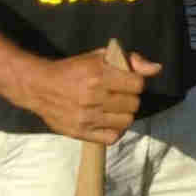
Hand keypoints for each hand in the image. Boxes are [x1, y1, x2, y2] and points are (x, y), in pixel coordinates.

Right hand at [22, 49, 162, 143]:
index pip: (138, 85)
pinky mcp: (79, 132)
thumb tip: (157, 69)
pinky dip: (114, 130)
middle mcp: (91, 97)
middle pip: (134, 104)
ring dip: (124, 114)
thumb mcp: (100, 57)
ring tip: (113, 108)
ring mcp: (85, 117)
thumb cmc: (74, 70)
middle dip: (130, 98)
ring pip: (126, 121)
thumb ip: (132, 61)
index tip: (127, 82)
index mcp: (97, 76)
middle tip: (119, 95)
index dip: (136, 82)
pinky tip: (108, 120)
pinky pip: (112, 138)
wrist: (39, 86)